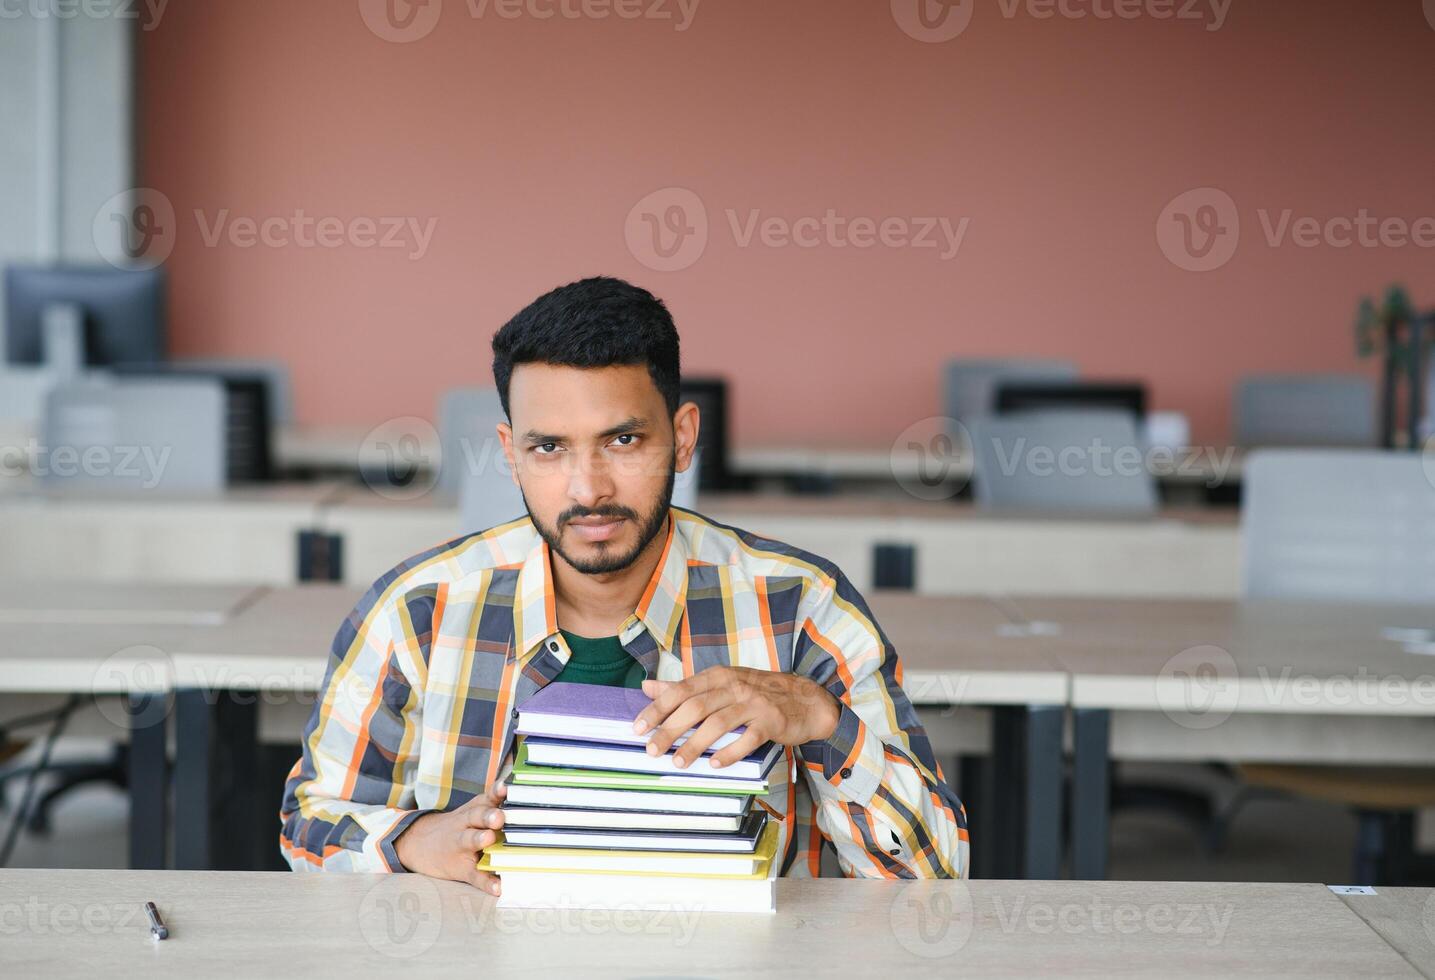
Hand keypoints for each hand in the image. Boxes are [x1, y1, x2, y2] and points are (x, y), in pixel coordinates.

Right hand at [392, 783, 506, 893]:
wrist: (419, 843)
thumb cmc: (459, 825)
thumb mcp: (472, 809)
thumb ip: (494, 801)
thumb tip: (519, 789)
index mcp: (473, 810)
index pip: (486, 798)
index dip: (495, 792)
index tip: (505, 787)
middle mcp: (466, 825)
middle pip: (476, 816)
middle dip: (488, 815)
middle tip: (499, 816)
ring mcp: (461, 847)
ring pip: (470, 841)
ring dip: (479, 839)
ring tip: (489, 839)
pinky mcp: (461, 868)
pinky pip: (474, 875)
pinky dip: (486, 882)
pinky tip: (497, 888)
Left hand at [633, 667, 840, 769]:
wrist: (806, 700)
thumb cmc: (757, 692)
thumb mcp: (720, 684)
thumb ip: (684, 687)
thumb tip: (646, 687)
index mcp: (718, 676)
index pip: (681, 690)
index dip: (657, 709)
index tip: (637, 727)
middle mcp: (734, 686)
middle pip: (696, 707)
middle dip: (670, 730)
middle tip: (652, 750)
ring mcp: (754, 703)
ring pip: (719, 723)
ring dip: (696, 744)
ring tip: (679, 762)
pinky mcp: (771, 721)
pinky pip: (748, 738)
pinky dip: (730, 752)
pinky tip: (715, 764)